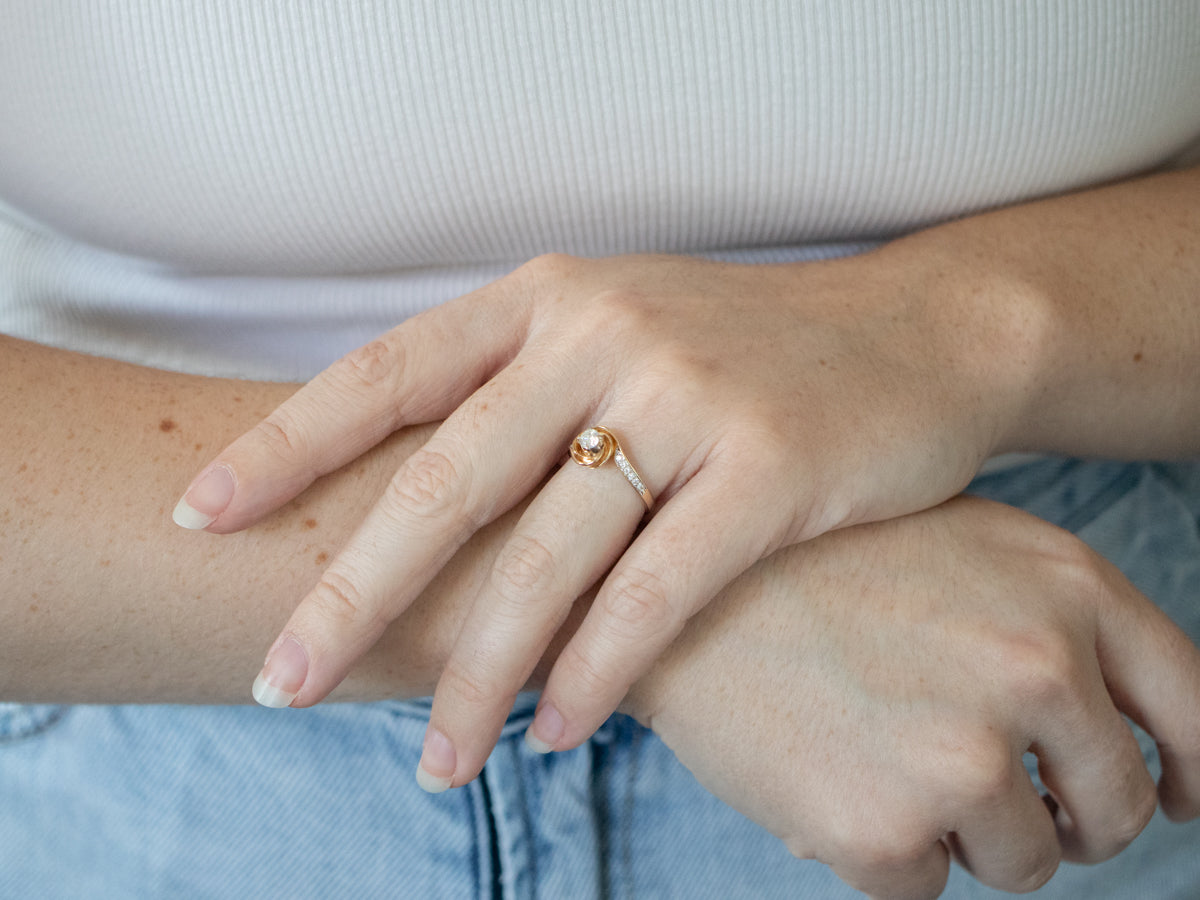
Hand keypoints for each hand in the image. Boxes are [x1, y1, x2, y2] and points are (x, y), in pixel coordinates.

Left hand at [172, 251, 1028, 786]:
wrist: (914, 336)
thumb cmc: (744, 352)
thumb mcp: (619, 329)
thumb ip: (520, 391)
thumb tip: (407, 498)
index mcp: (547, 298)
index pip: (387, 372)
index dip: (286, 444)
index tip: (204, 515)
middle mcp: (604, 333)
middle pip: (447, 481)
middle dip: (353, 593)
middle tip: (282, 681)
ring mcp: (690, 396)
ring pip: (549, 555)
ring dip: (483, 669)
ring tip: (436, 759)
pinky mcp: (772, 466)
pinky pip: (657, 591)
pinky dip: (598, 670)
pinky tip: (554, 730)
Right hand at [623, 496, 1199, 898]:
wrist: (659, 577)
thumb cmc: (805, 557)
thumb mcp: (956, 544)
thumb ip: (1051, 624)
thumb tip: (1129, 739)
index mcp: (1064, 586)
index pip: (1194, 710)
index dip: (1189, 772)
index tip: (1174, 800)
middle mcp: (1037, 665)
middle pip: (1117, 808)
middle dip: (1064, 819)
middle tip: (990, 796)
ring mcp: (965, 752)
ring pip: (1023, 860)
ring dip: (960, 833)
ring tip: (873, 757)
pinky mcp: (886, 828)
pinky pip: (922, 887)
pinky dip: (879, 851)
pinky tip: (822, 774)